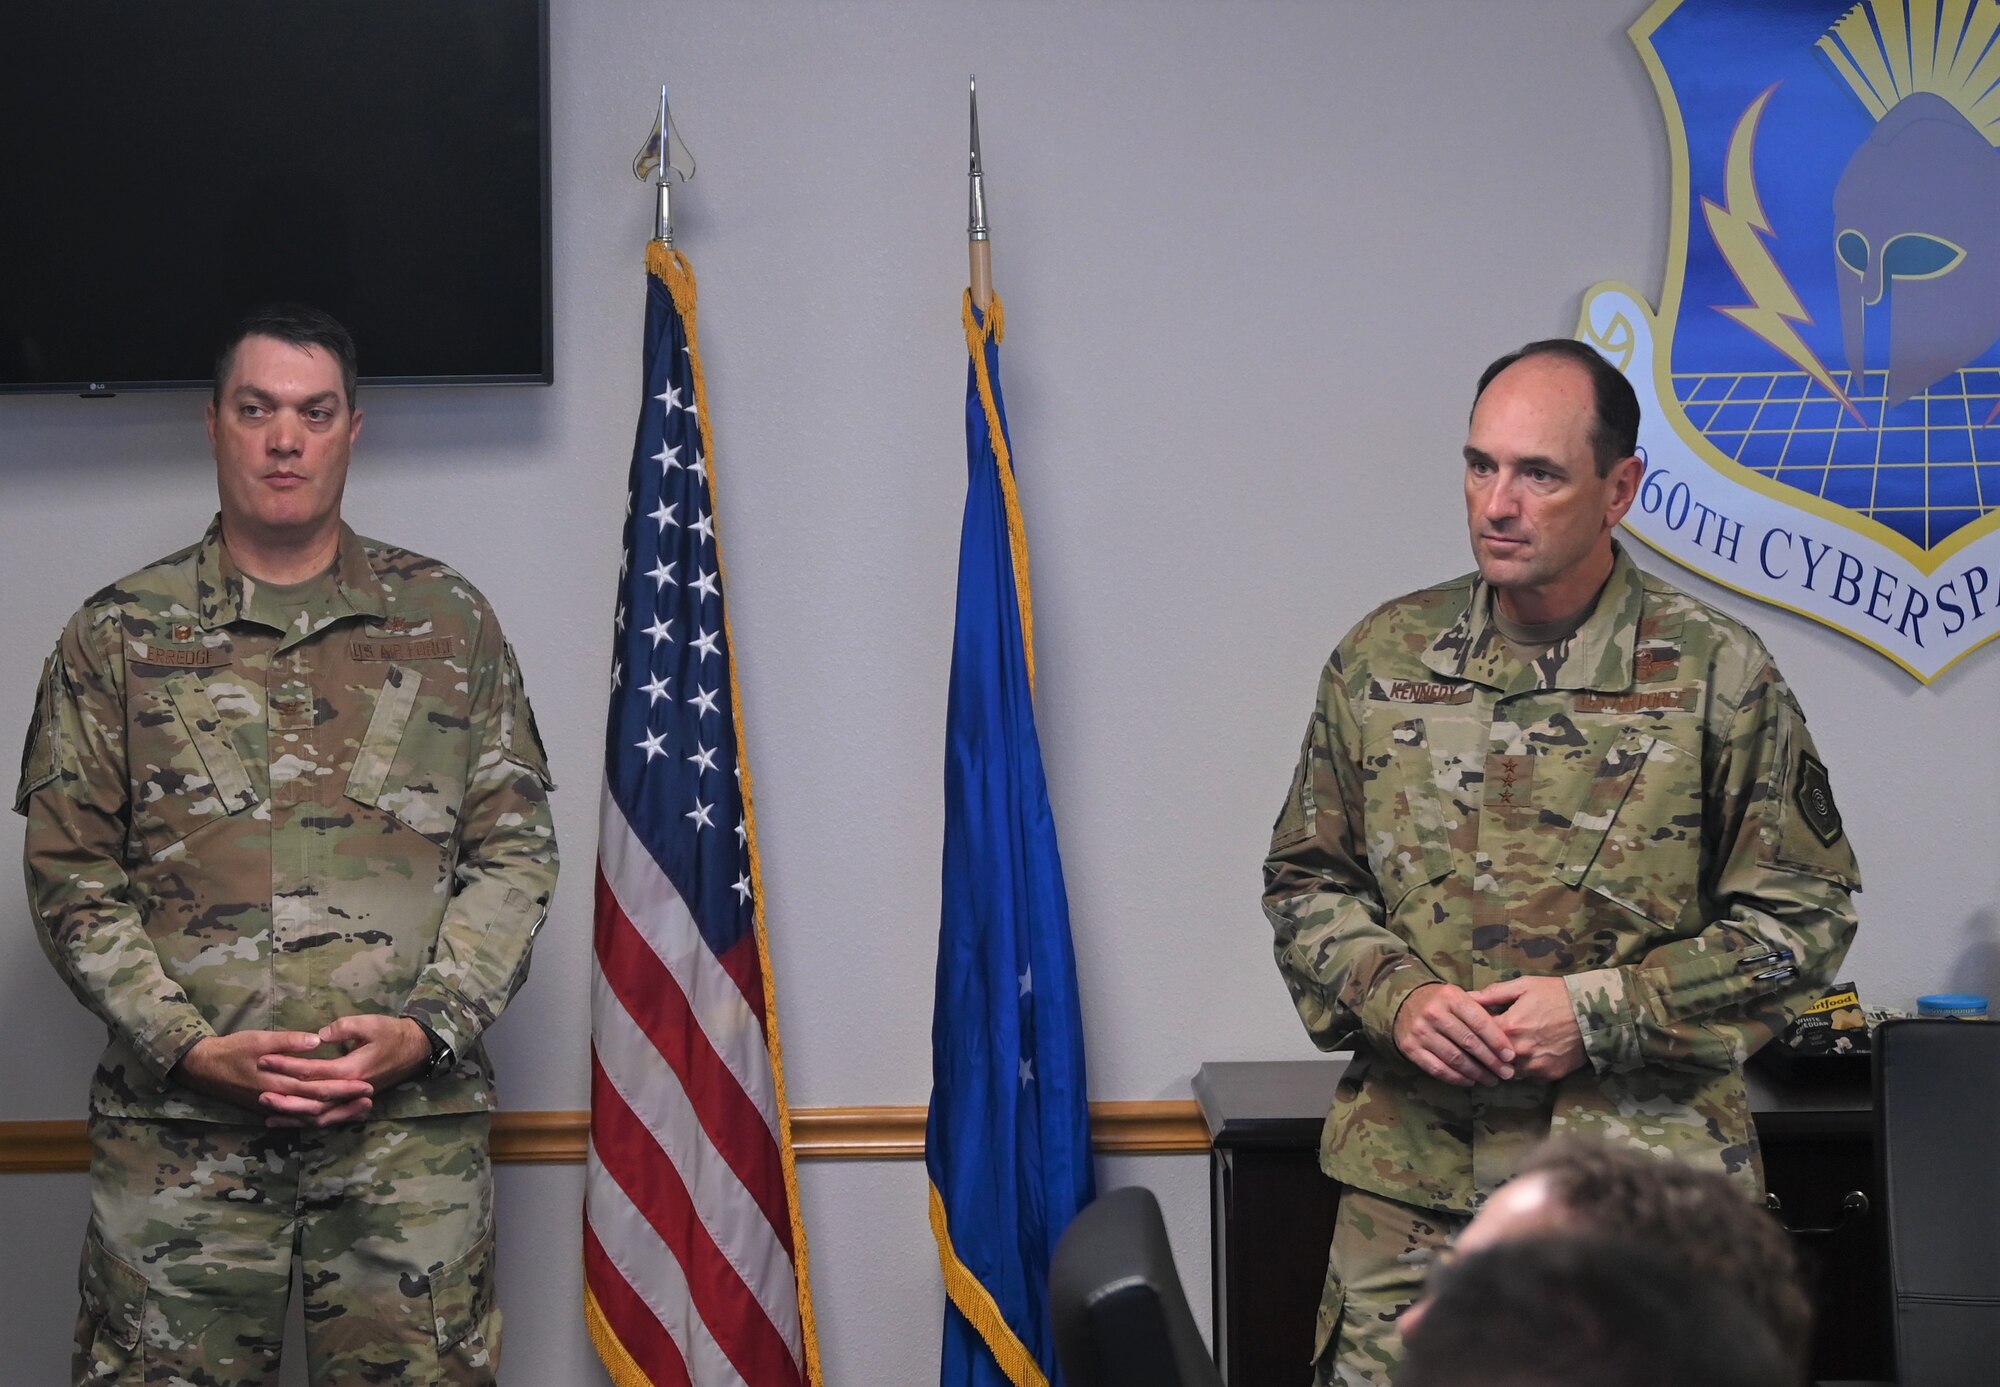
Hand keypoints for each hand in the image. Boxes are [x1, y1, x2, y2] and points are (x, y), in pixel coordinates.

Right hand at [172, 1029, 374, 1124]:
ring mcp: (271, 1107)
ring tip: (358, 1110)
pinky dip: (313, 1118)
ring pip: (308, 1116)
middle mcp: (277, 1099)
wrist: (201, 1067)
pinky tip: (329, 1116)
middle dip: (345, 1104)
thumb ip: (287, 1042)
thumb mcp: (258, 1040)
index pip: (317, 1089)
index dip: (343, 1088)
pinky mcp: (267, 1108)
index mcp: (278, 1082)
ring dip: (334, 1114)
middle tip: (370, 1100)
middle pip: (317, 1106)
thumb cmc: (231, 1049)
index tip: (366, 1085)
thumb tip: (316, 1041)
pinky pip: (294, 1118)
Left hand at [256, 1015, 432, 1125]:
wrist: (416, 1050)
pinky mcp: (352, 1103)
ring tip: (268, 1112)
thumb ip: (343, 1028)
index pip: (313, 1071)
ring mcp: (352, 1099)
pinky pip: (327, 1118)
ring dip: (293, 1115)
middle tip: (259, 1091)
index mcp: (352, 1070)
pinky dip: (306, 1121)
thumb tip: (318, 1035)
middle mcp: (350, 1090)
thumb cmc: (393, 1034)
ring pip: (318, 1115)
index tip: (265, 1059)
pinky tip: (288, 1120)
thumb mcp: (370, 1024)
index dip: (287, 1065)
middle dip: (285, 1096)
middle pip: (312, 1100)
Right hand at [1393, 983, 1517, 1086]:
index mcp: (1451, 997)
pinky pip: (1438, 1069)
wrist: (1405, 1002)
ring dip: (1476, 1073)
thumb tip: (1508, 1039)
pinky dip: (1456, 1078)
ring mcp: (1420, 1031)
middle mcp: (1434, 1013)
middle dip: (1491, 1061)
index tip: (1511, 1056)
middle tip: (1506, 1073)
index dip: (1497, 1041)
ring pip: (1455, 1058)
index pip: (1480, 1022)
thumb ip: (1481, 1011)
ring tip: (1491, 1080)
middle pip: (1469, 1042)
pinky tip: (1469, 1081)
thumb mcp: (1460, 996)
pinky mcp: (1410, 1048)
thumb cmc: (1442, 1002)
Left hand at [1467, 976, 1586, 1081]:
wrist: (1594, 1013)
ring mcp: (1534, 1065)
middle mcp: (1518, 1051)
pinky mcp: (1549, 1075)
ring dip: (1503, 1064)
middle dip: (1485, 1052)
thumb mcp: (1524, 986)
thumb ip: (1493, 994)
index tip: (1471, 1029)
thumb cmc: (1557, 994)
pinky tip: (1525, 1058)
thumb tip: (1467, 997)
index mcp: (1508, 1026)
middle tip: (1483, 1045)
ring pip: (1507, 1071)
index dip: (1473, 1031)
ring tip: (1503, 1054)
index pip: (1477, 1035)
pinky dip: (1522, 1069)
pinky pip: (1527, 1076)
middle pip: (1489, 1058)